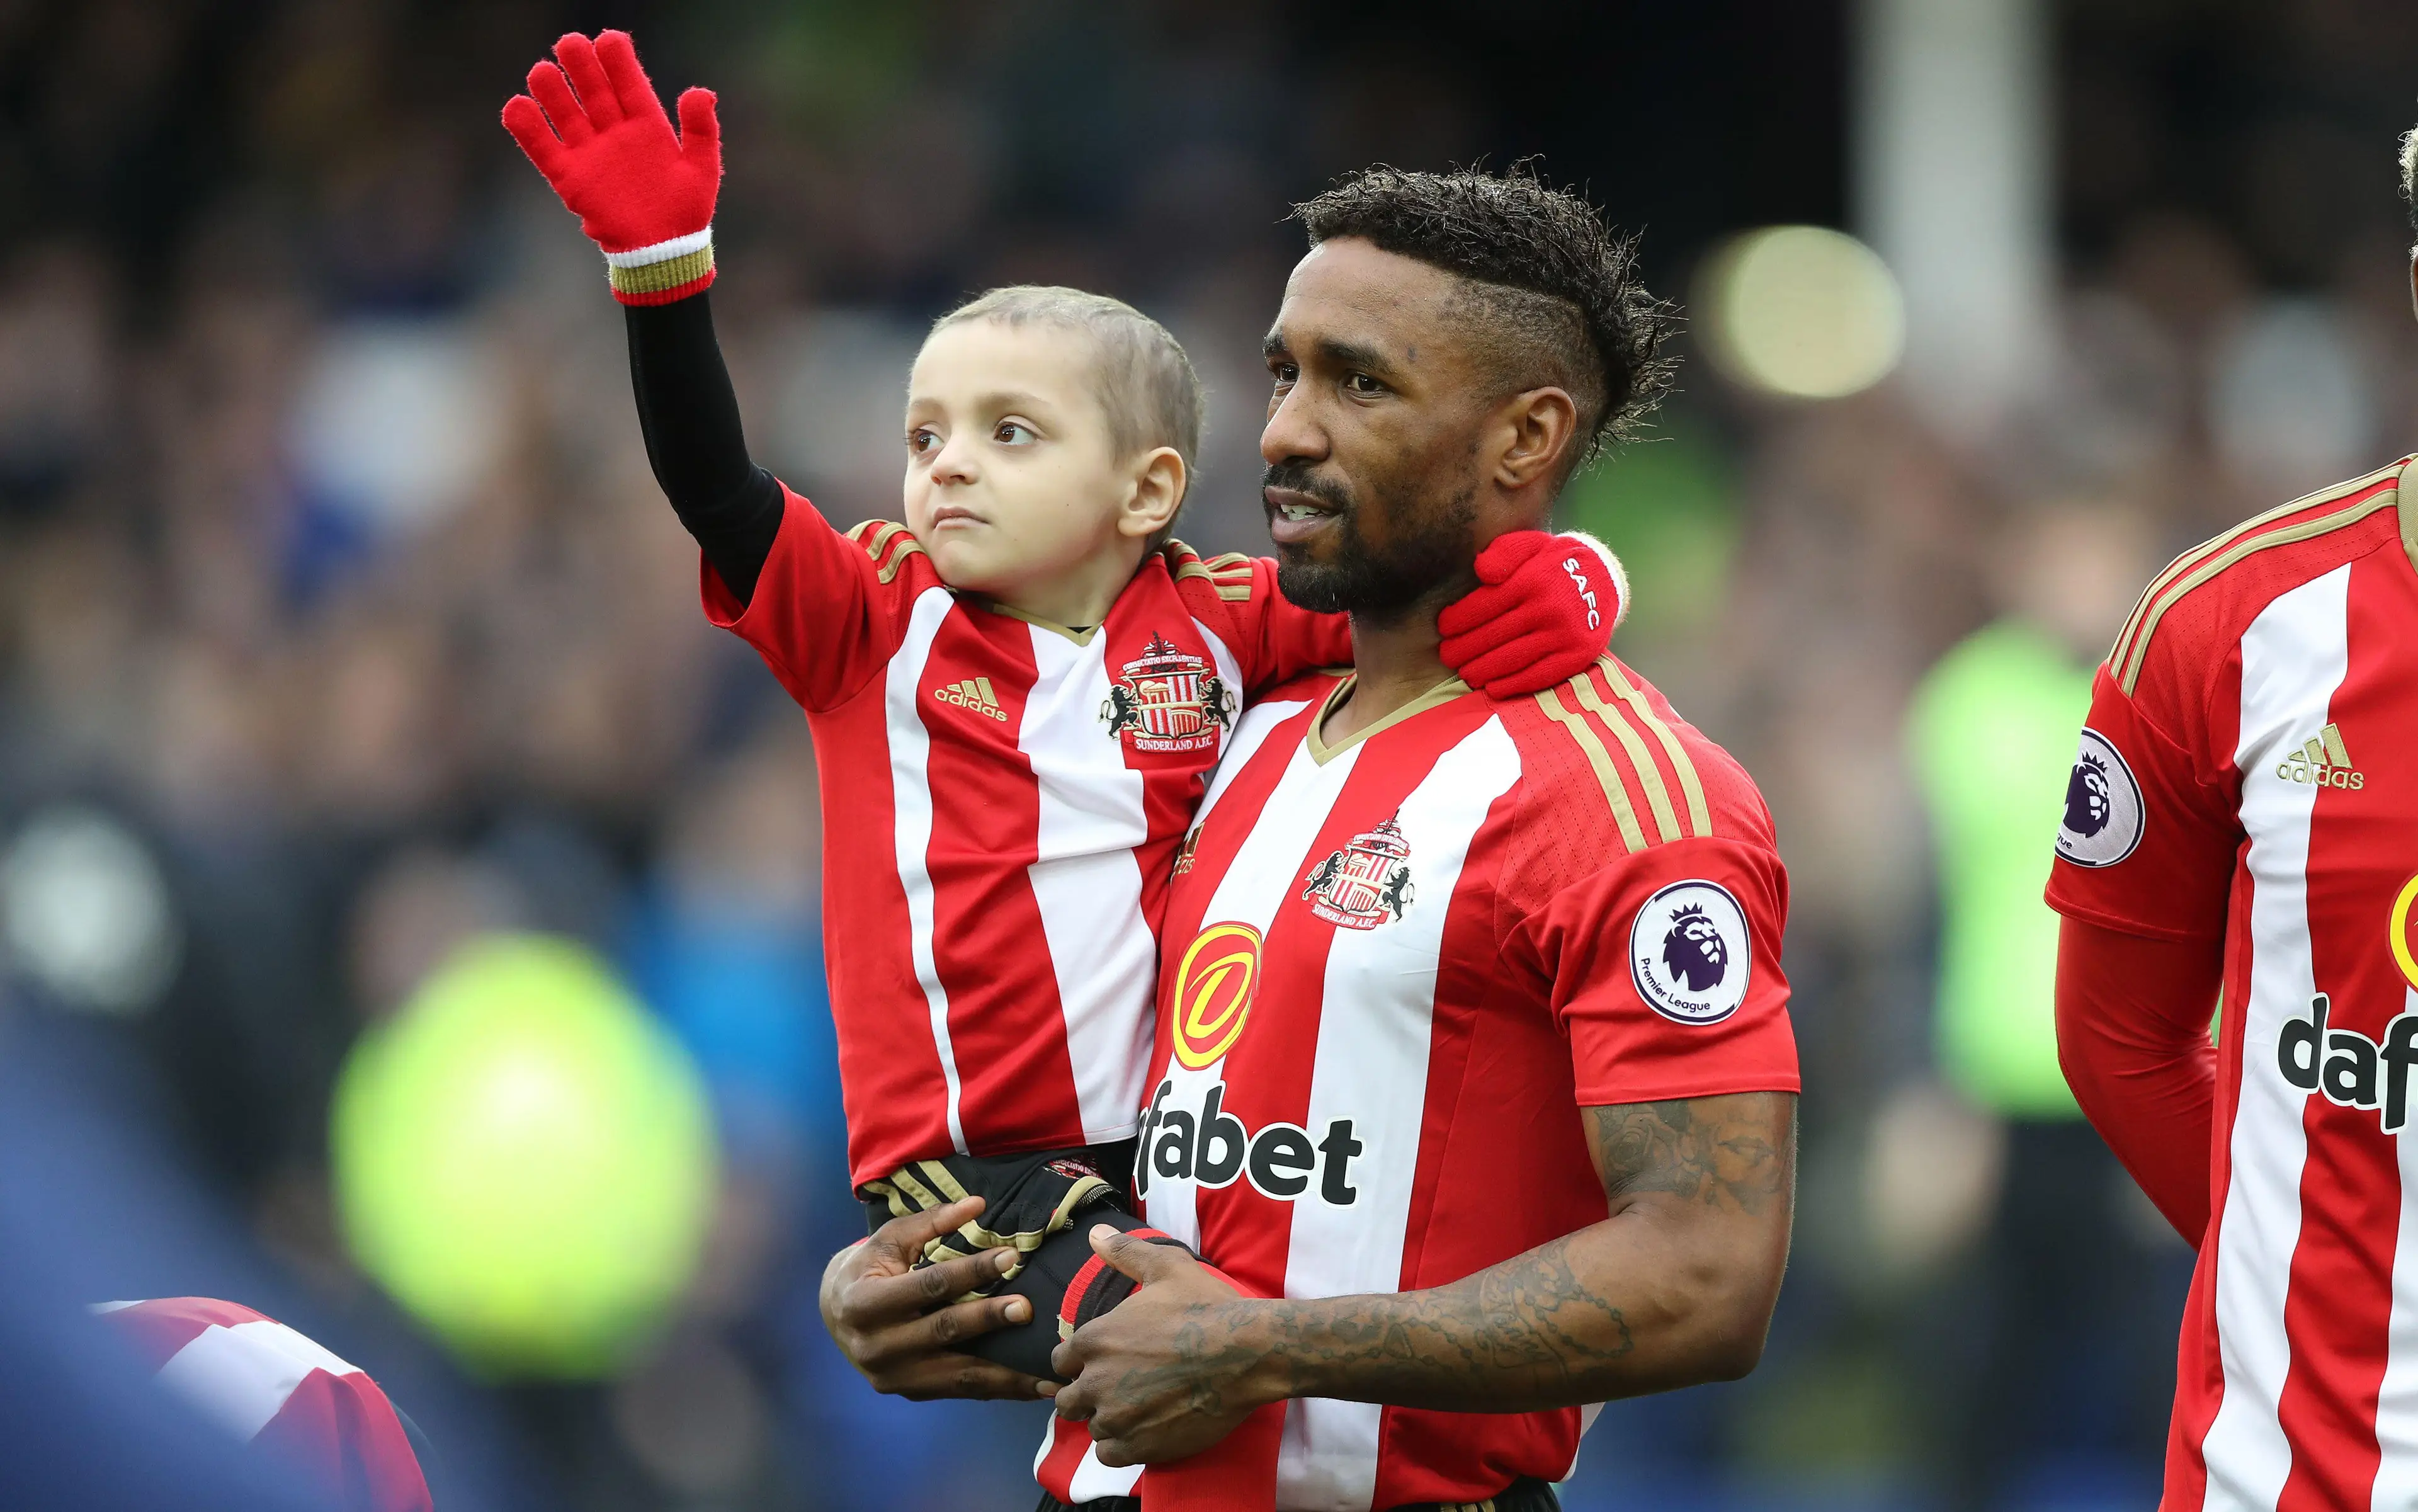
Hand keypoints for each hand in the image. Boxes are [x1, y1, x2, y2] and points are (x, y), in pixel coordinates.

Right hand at [501, 31, 721, 301]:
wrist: (663, 252)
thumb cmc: (686, 210)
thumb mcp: (701, 169)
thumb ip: (701, 130)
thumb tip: (700, 92)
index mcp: (646, 124)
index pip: (628, 83)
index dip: (617, 60)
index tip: (610, 40)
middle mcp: (614, 132)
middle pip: (592, 89)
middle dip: (581, 66)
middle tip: (570, 44)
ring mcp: (590, 152)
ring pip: (565, 112)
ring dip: (552, 90)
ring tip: (543, 71)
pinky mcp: (570, 177)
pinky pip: (543, 148)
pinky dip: (528, 129)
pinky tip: (517, 106)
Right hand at [818, 1196, 1053, 1400]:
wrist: (836, 1314)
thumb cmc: (870, 1267)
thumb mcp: (891, 1239)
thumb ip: (931, 1222)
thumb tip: (978, 1204)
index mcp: (866, 1303)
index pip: (929, 1286)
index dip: (971, 1271)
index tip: (1010, 1256)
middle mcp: (877, 1347)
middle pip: (944, 1331)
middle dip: (988, 1318)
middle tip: (1028, 1308)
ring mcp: (895, 1377)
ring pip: (958, 1376)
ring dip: (1006, 1375)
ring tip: (1046, 1372)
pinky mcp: (911, 1393)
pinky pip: (961, 1392)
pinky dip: (999, 1390)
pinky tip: (1033, 1388)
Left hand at [1050, 1225, 1275, 1466]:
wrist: (1246, 1353)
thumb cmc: (1205, 1307)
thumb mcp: (1166, 1267)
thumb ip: (1125, 1253)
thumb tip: (1095, 1234)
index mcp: (1094, 1339)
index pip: (1061, 1360)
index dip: (1080, 1362)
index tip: (1104, 1361)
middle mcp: (1096, 1382)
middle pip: (1068, 1401)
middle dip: (1088, 1396)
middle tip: (1119, 1389)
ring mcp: (1116, 1418)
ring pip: (1093, 1429)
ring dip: (1108, 1422)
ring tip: (1137, 1411)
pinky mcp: (1139, 1446)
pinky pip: (1111, 1456)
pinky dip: (1123, 1446)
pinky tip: (1146, 1431)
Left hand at [1436, 529, 1625, 696]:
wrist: (1605, 581)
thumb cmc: (1557, 563)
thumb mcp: (1532, 544)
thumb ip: (1505, 552)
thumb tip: (1481, 571)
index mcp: (1533, 579)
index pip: (1484, 604)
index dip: (1459, 619)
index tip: (1444, 628)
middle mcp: (1548, 608)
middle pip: (1494, 635)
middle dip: (1464, 648)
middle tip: (1447, 656)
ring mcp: (1563, 635)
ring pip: (1512, 658)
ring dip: (1482, 669)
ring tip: (1465, 673)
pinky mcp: (1576, 656)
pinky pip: (1539, 675)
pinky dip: (1513, 685)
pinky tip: (1493, 688)